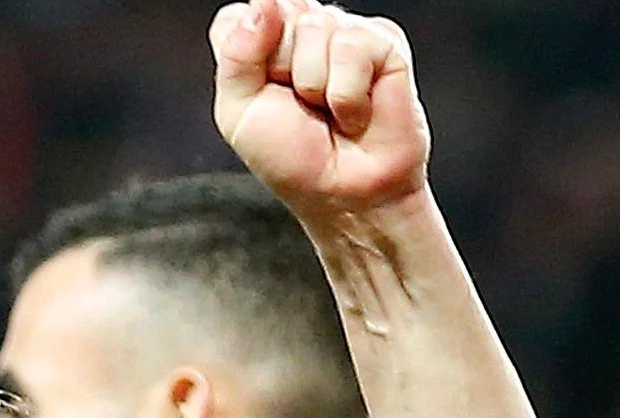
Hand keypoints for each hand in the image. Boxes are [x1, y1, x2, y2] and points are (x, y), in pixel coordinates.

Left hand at [211, 0, 427, 218]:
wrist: (347, 196)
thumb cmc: (296, 160)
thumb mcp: (238, 113)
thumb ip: (235, 53)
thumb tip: (264, 2)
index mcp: (264, 41)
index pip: (237, 17)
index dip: (244, 55)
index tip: (265, 94)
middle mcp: (304, 28)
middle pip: (277, 10)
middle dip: (282, 69)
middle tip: (303, 106)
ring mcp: (344, 31)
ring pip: (316, 27)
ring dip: (317, 87)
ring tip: (331, 112)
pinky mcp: (384, 43)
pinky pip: (352, 47)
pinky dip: (347, 94)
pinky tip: (356, 112)